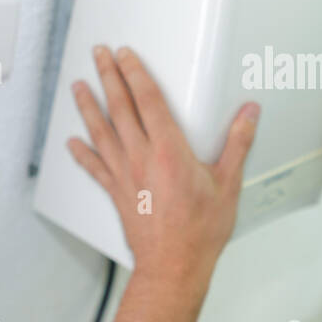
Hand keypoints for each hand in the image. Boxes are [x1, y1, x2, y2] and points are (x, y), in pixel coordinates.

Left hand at [67, 45, 259, 279]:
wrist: (174, 266)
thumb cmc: (200, 231)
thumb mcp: (228, 183)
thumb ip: (237, 143)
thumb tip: (248, 114)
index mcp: (169, 150)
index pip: (147, 100)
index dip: (136, 73)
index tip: (126, 55)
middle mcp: (141, 158)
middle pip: (120, 108)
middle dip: (108, 77)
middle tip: (99, 55)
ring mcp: (124, 175)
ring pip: (101, 132)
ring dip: (88, 107)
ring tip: (78, 86)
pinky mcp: (116, 193)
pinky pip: (94, 168)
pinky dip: (82, 154)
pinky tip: (73, 143)